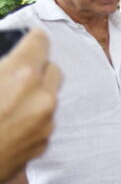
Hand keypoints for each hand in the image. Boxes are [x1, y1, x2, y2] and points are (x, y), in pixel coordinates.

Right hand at [0, 29, 61, 183]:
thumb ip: (2, 68)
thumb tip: (8, 65)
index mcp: (20, 76)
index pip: (40, 42)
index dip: (32, 39)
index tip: (30, 40)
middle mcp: (41, 98)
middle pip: (53, 69)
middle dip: (37, 67)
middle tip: (17, 72)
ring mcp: (45, 123)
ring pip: (49, 97)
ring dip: (35, 93)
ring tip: (9, 100)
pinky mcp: (43, 144)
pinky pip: (44, 120)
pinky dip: (32, 117)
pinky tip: (9, 122)